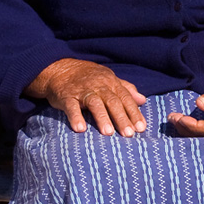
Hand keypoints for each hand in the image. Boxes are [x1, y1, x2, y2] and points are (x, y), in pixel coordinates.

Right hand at [25, 58, 146, 135]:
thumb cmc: (89, 77)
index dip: (134, 112)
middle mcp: (98, 86)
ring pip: (94, 103)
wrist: (60, 68)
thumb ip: (126, 89)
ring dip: (102, 118)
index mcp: (111, 82)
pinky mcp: (66, 96)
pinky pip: (71, 106)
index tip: (141, 128)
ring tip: (108, 133)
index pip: (125, 98)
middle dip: (121, 118)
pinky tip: (80, 129)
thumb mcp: (109, 79)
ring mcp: (82, 90)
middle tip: (129, 134)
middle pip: (112, 101)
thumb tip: (143, 100)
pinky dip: (75, 117)